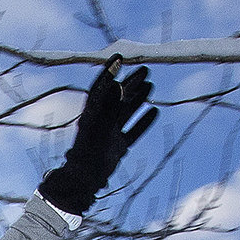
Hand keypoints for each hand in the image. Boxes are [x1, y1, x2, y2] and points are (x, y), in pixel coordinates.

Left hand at [37, 59, 157, 215]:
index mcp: (91, 113)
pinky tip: (154, 111)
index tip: (120, 57)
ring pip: (126, 112)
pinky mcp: (117, 147)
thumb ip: (107, 106)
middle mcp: (100, 121)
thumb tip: (117, 84)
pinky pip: (133, 131)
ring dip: (138, 99)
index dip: (110, 71)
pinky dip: (143, 122)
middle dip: (130, 82)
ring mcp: (110, 134)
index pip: (100, 87)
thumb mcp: (97, 128)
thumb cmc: (86, 154)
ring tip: (151, 85)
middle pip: (117, 97)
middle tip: (145, 69)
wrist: (84, 182)